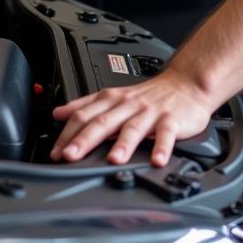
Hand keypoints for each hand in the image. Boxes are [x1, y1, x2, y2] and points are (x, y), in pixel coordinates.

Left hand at [50, 70, 213, 166]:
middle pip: (104, 121)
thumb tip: (59, 114)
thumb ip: (87, 106)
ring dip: (123, 144)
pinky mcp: (172, 119)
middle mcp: (129, 105)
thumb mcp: (114, 95)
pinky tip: (157, 160)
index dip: (69, 133)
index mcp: (113, 100)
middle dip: (86, 139)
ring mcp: (150, 112)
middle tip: (71, 156)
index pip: (85, 114)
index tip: (56, 152)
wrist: (186, 83)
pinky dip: (162, 146)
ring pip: (134, 127)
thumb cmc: (150, 95)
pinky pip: (166, 133)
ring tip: (114, 159)